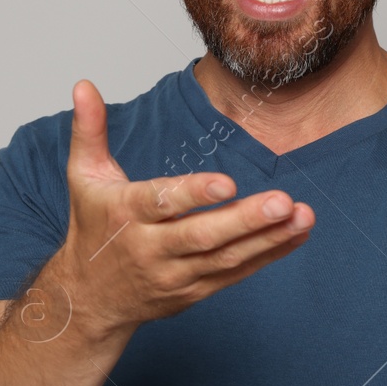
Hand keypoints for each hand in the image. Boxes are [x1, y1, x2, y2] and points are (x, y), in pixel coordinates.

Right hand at [54, 80, 314, 336]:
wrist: (89, 300)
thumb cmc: (93, 227)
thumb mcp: (83, 177)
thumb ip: (90, 130)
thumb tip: (84, 85)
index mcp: (125, 215)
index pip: (161, 203)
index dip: (194, 194)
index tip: (228, 183)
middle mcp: (151, 249)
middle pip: (201, 236)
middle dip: (245, 220)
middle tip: (284, 202)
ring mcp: (175, 274)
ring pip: (225, 258)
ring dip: (268, 238)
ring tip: (303, 215)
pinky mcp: (195, 291)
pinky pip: (235, 274)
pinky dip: (268, 255)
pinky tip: (296, 233)